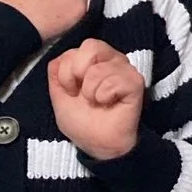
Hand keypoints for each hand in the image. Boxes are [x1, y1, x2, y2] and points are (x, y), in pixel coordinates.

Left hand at [47, 39, 143, 159]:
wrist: (99, 145)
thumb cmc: (83, 122)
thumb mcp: (60, 99)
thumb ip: (56, 77)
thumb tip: (58, 59)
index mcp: (93, 62)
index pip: (75, 50)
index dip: (66, 71)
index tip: (70, 91)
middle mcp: (111, 61)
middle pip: (91, 45)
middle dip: (77, 73)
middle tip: (82, 94)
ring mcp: (125, 70)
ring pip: (100, 68)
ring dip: (91, 91)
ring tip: (97, 102)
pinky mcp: (136, 83)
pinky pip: (116, 79)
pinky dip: (106, 94)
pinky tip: (109, 103)